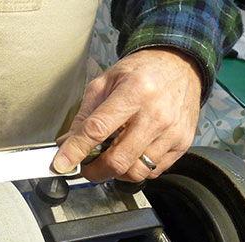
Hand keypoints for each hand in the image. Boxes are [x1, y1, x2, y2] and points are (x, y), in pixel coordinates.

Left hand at [52, 47, 201, 181]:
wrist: (180, 66)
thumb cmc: (142, 72)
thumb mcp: (105, 83)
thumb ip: (85, 115)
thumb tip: (66, 144)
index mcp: (134, 91)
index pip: (98, 130)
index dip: (76, 151)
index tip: (62, 164)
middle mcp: (156, 113)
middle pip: (118, 160)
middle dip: (94, 171)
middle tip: (85, 167)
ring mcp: (172, 131)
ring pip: (135, 172)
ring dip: (116, 172)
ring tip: (110, 157)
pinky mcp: (182, 143)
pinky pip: (153, 171)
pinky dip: (135, 169)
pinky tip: (131, 154)